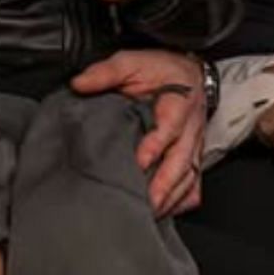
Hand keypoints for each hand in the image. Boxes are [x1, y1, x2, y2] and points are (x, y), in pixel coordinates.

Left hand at [71, 49, 205, 216]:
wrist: (189, 72)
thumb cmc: (161, 69)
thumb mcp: (131, 62)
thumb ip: (105, 73)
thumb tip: (79, 83)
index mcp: (177, 104)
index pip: (169, 129)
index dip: (155, 147)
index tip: (139, 162)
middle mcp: (190, 129)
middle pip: (182, 162)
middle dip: (164, 185)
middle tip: (146, 203)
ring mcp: (193, 146)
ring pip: (189, 177)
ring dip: (171, 197)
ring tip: (151, 213)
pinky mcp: (193, 156)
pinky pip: (194, 184)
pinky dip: (182, 200)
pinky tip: (166, 210)